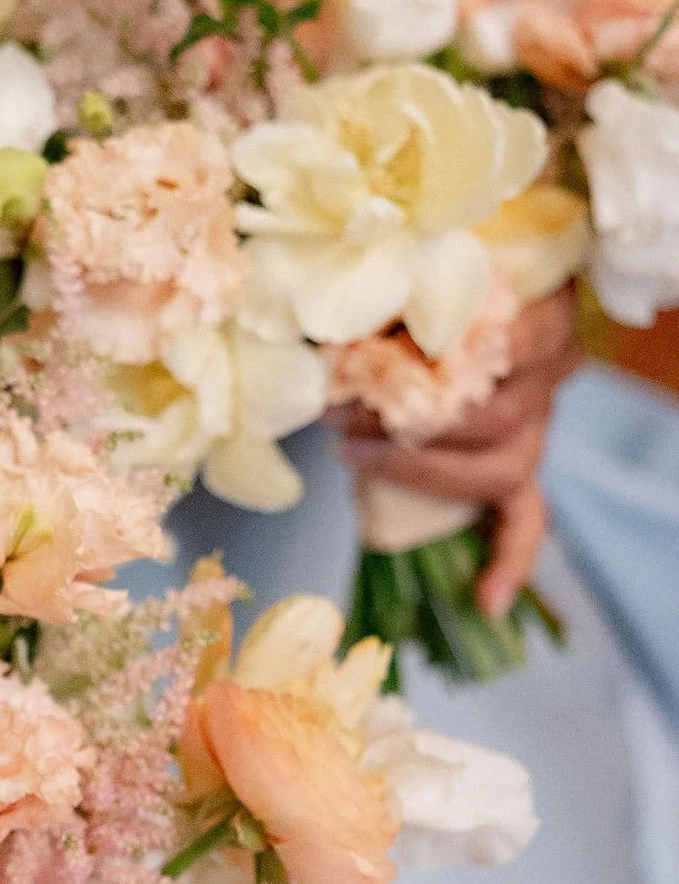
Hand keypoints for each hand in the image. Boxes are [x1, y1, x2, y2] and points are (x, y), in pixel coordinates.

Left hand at [330, 290, 579, 616]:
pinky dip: (508, 563)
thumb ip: (390, 303)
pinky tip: (484, 600)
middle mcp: (547, 378)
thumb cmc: (423, 299)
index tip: (374, 357)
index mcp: (539, 318)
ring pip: (496, 470)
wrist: (446, 314)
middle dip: (406, 424)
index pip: (508, 339)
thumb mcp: (408, 283)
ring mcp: (536, 430)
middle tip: (340, 413)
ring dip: (418, 472)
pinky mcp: (519, 470)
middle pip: (491, 417)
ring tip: (354, 456)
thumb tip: (336, 340)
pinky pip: (527, 523)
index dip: (439, 353)